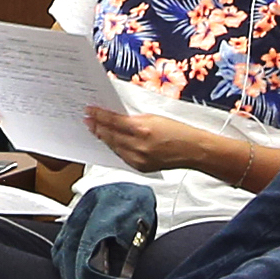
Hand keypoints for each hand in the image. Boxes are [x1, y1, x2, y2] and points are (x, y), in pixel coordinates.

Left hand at [84, 102, 223, 175]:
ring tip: (94, 129)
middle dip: (97, 126)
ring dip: (103, 137)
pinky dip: (114, 148)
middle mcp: (138, 146)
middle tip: (87, 119)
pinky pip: (122, 156)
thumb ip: (133, 119)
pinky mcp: (140, 167)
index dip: (98, 115)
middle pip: (110, 135)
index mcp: (142, 129)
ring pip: (114, 147)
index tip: (90, 111)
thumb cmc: (178, 132)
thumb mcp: (153, 118)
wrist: (192, 150)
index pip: (113, 121)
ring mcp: (138, 159)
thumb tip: (116, 119)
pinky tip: (109, 142)